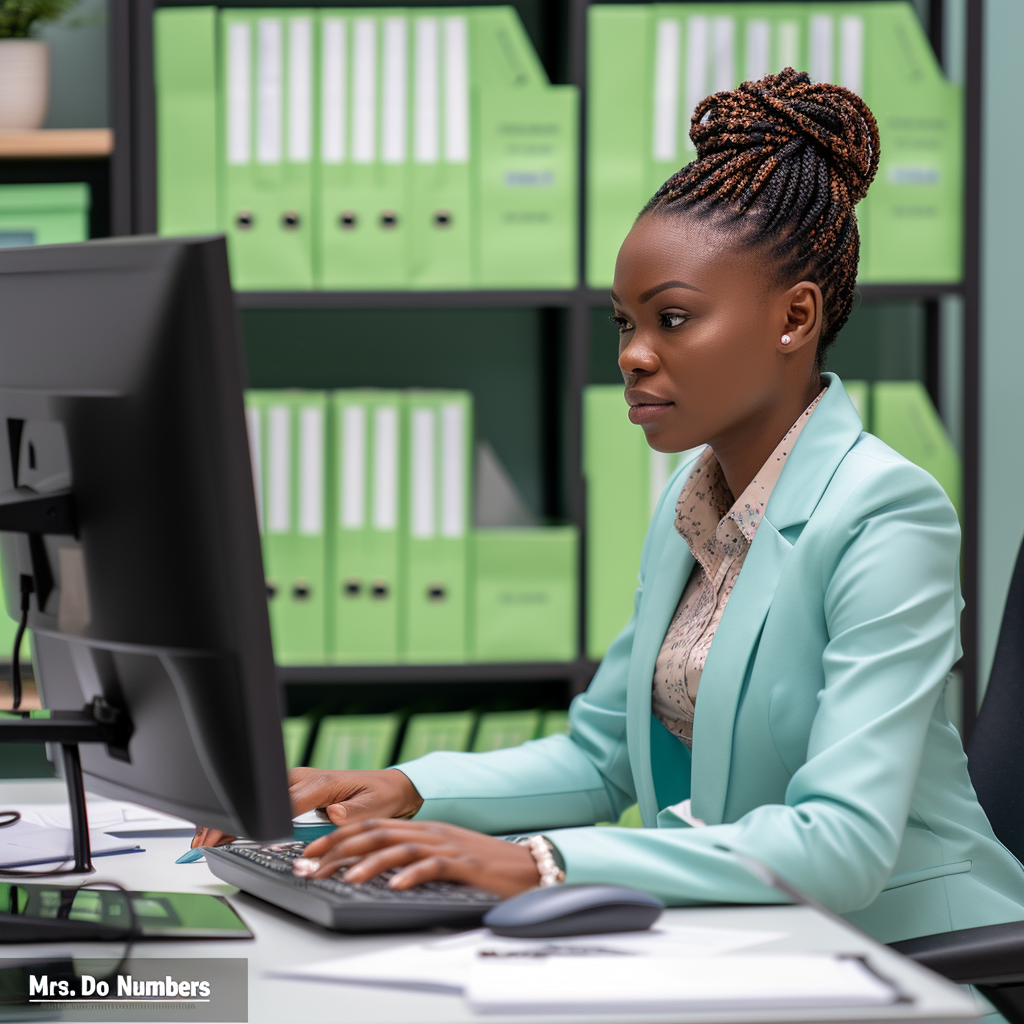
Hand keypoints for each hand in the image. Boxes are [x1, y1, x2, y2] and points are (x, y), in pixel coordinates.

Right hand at [191, 767, 423, 848]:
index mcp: (321, 783)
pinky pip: (262, 798)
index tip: (240, 835)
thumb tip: (333, 816)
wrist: (389, 787)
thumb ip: (351, 815)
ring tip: (203, 835)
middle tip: (207, 838)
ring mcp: (297, 781)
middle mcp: (305, 778)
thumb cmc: (381, 797)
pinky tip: (222, 827)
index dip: (261, 819)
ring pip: (256, 794)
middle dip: (233, 816)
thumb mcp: (373, 808)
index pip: (285, 801)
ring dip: (231, 814)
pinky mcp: (294, 788)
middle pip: (260, 795)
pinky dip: (241, 811)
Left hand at [294, 819, 540, 898]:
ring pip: (401, 848)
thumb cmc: (480, 864)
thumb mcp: (439, 854)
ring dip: (371, 863)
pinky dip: (412, 875)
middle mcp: (429, 831)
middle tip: (313, 866)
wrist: (525, 865)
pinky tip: (396, 886)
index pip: (369, 826)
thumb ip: (409, 855)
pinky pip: (434, 866)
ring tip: (349, 878)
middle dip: (341, 848)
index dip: (336, 836)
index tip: (309, 851)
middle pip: (377, 833)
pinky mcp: (464, 864)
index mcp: (420, 828)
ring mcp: (446, 845)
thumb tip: (369, 867)